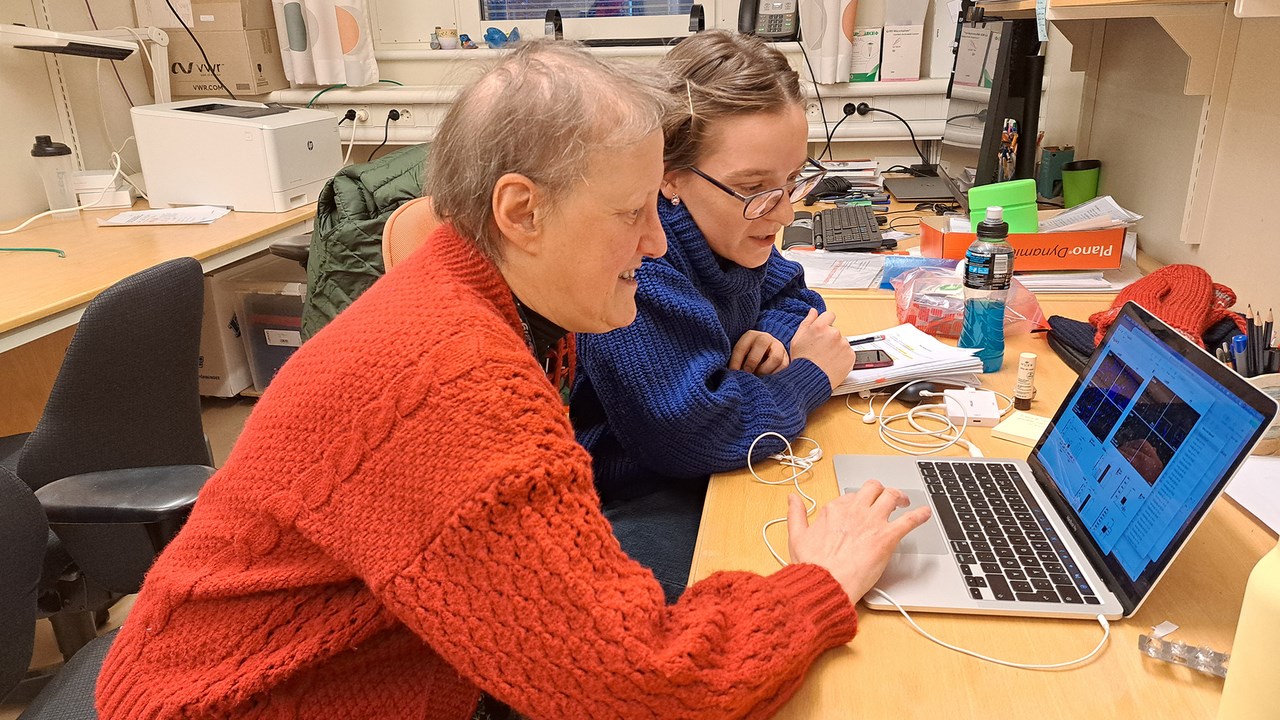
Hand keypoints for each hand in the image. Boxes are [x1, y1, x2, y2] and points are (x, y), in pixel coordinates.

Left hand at [729, 330, 789, 375]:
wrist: (766, 352)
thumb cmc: (747, 356)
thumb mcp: (741, 355)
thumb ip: (737, 362)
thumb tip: (734, 374)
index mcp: (750, 336)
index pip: (742, 346)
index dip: (736, 361)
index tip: (733, 372)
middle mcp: (765, 338)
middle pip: (761, 343)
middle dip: (752, 361)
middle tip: (747, 373)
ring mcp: (778, 347)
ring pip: (775, 358)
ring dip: (765, 370)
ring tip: (758, 378)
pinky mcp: (786, 358)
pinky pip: (783, 368)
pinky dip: (774, 375)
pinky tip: (767, 379)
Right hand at [787, 308, 854, 389]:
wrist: (810, 380)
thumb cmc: (802, 361)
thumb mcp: (797, 339)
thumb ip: (807, 322)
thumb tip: (813, 311)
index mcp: (820, 327)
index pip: (829, 315)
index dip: (825, 324)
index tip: (823, 332)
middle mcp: (834, 333)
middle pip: (835, 331)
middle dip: (830, 338)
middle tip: (821, 350)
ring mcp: (844, 344)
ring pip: (842, 342)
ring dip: (837, 348)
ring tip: (826, 358)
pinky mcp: (851, 355)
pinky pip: (848, 353)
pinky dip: (842, 357)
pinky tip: (833, 363)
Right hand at [787, 481, 931, 604]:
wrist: (826, 583)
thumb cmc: (812, 565)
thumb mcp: (797, 536)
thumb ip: (796, 514)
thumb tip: (792, 499)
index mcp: (834, 510)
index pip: (851, 496)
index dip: (857, 502)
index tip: (860, 509)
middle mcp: (855, 511)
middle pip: (874, 488)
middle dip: (882, 490)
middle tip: (887, 498)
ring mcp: (872, 522)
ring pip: (891, 497)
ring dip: (900, 497)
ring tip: (905, 502)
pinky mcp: (887, 537)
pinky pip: (909, 521)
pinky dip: (920, 515)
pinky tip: (926, 514)